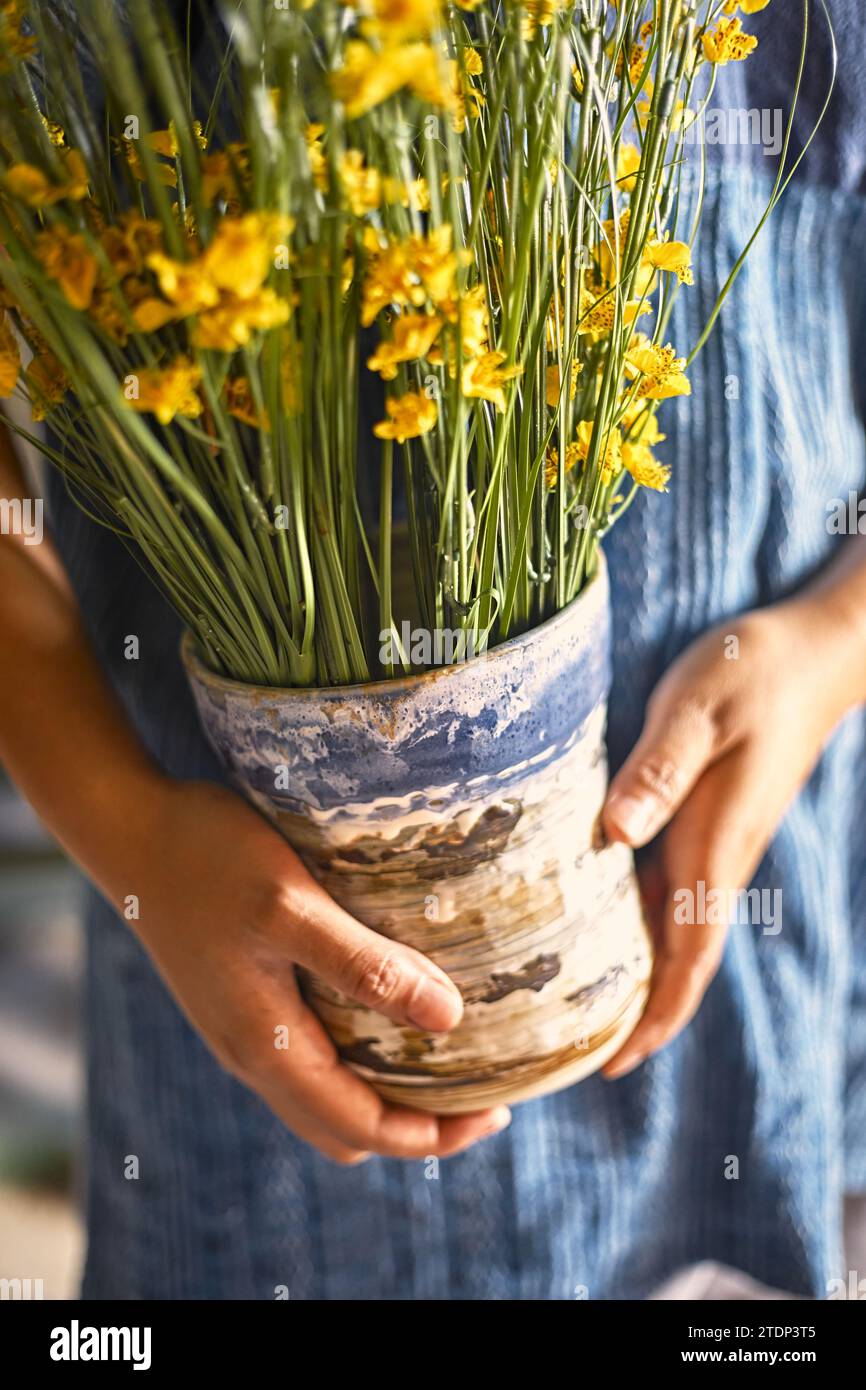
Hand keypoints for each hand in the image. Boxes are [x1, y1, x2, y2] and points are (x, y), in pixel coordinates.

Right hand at [121, 779, 510, 1162]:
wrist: (133, 831)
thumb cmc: (210, 859)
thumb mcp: (293, 906)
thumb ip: (365, 965)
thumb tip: (449, 1018)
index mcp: (268, 1045)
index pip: (362, 1126)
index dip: (433, 1133)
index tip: (496, 1109)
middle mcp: (253, 1052)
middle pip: (344, 1128)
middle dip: (415, 1125)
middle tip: (479, 1089)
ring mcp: (242, 1029)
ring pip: (324, 1095)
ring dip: (384, 1092)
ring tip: (444, 1054)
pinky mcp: (240, 1000)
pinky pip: (308, 1057)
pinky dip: (357, 1058)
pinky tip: (386, 1008)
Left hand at [600, 593, 858, 1078]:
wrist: (810, 653)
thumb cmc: (751, 673)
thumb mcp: (697, 708)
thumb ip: (658, 770)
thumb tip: (617, 834)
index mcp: (714, 844)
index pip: (689, 955)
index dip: (655, 1015)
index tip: (613, 1063)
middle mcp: (717, 858)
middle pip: (678, 959)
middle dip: (636, 1013)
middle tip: (568, 1051)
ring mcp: (717, 842)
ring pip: (672, 929)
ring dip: (633, 972)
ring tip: (571, 1005)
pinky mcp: (707, 820)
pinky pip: (669, 890)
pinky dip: (636, 921)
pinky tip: (594, 919)